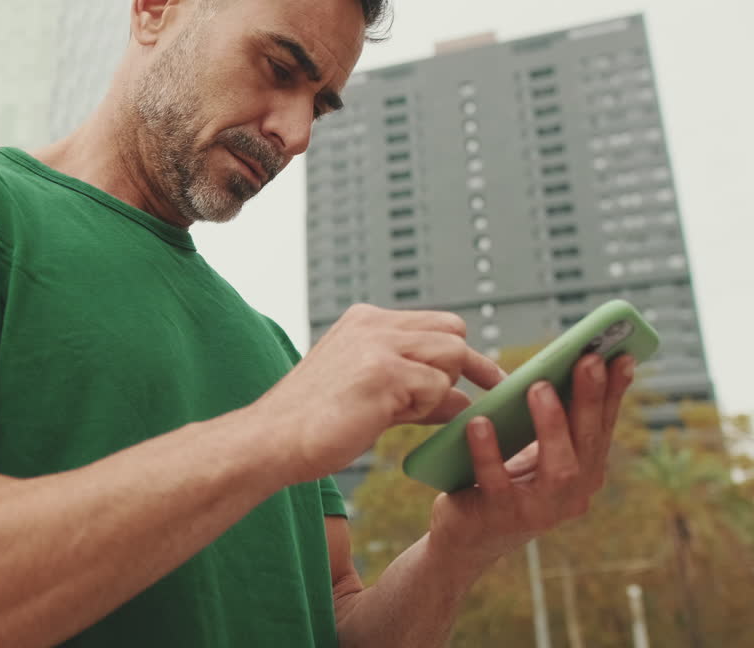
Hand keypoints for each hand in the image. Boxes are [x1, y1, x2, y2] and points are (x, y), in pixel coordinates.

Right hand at [256, 304, 504, 483]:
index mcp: (365, 321)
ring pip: (451, 354)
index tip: (489, 382)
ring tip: (398, 411)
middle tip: (444, 402)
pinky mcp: (383, 371)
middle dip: (457, 369)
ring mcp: (377, 343)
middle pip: (453, 331)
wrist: (273, 440)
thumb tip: (464, 400)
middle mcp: (373, 323)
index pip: (437, 324)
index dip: (460, 356)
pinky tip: (385, 417)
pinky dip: (424, 410)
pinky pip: (437, 387)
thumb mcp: (372, 394)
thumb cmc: (317, 424)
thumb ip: (415, 388)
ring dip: (437, 389)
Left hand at [427, 353, 635, 563]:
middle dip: (590, 399)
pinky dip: (489, 451)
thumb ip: (548, 420)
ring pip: (559, 469)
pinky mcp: (501, 518)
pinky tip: (479, 423)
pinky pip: (496, 482)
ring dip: (552, 425)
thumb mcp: (529, 449)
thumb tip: (554, 369)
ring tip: (537, 387)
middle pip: (588, 442)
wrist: (466, 535)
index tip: (622, 355)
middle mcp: (572, 494)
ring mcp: (540, 511)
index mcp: (584, 472)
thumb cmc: (499, 481)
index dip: (614, 392)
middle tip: (587, 360)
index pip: (603, 426)